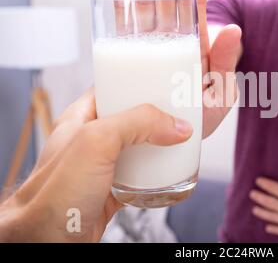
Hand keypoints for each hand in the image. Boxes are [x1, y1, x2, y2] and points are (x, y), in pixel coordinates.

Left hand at [0, 90, 192, 241]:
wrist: (47, 244)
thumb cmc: (53, 197)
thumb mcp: (96, 142)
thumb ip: (136, 123)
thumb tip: (176, 125)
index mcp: (80, 119)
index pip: (112, 89)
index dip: (138, 84)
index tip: (164, 85)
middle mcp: (90, 140)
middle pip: (131, 119)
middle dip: (157, 117)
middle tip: (179, 114)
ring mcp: (101, 167)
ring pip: (138, 148)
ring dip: (159, 146)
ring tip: (180, 140)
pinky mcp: (111, 190)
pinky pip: (140, 176)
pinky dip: (157, 175)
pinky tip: (168, 175)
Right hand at [110, 0, 241, 137]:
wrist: (172, 146)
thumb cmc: (200, 122)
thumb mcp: (219, 95)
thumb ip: (225, 63)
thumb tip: (234, 30)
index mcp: (198, 42)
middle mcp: (175, 37)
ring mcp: (153, 45)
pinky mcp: (134, 57)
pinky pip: (127, 25)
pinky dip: (123, 2)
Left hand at [250, 140, 277, 236]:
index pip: (272, 188)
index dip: (264, 184)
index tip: (258, 181)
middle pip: (269, 202)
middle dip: (259, 197)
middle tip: (251, 194)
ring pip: (274, 217)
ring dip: (263, 213)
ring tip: (255, 210)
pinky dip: (275, 229)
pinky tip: (269, 228)